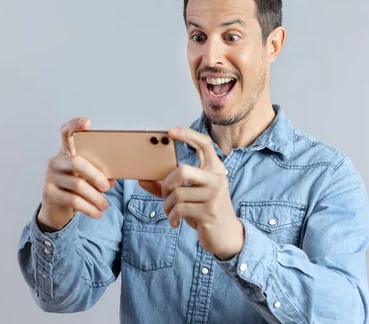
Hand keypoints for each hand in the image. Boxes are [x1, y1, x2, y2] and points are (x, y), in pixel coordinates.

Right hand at [37, 118, 114, 231]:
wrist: (56, 208)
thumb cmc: (75, 187)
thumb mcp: (87, 178)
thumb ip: (99, 174)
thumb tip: (111, 179)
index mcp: (66, 153)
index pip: (66, 133)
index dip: (75, 125)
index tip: (87, 122)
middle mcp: (56, 162)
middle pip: (76, 162)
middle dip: (95, 175)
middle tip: (106, 186)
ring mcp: (50, 177)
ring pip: (76, 185)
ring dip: (95, 197)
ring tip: (105, 205)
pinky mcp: (49, 194)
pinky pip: (72, 200)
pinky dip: (88, 208)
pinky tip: (97, 213)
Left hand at [139, 127, 243, 259]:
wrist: (226, 236)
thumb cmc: (205, 211)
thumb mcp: (190, 195)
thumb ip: (168, 187)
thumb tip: (142, 180)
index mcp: (214, 170)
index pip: (204, 144)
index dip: (188, 134)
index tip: (170, 132)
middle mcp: (217, 179)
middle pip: (182, 170)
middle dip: (166, 184)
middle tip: (165, 194)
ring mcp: (215, 196)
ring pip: (177, 193)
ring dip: (167, 205)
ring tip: (170, 212)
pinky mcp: (210, 212)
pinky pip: (180, 209)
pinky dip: (171, 216)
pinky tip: (175, 221)